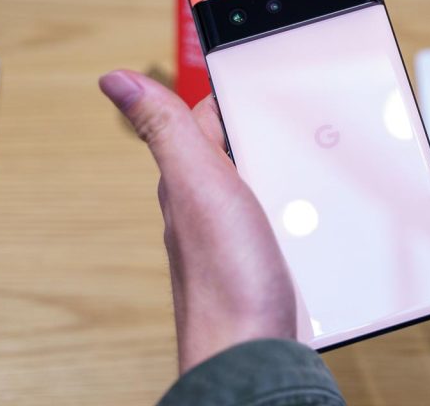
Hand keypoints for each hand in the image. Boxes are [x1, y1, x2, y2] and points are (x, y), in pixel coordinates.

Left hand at [99, 70, 296, 372]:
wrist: (251, 355)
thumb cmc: (224, 284)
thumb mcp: (200, 187)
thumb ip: (165, 131)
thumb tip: (115, 79)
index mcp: (189, 184)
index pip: (202, 121)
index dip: (226, 94)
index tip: (250, 74)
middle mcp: (209, 210)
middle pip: (236, 154)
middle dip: (263, 134)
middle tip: (290, 117)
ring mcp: (238, 240)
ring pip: (262, 190)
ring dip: (286, 174)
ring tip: (308, 162)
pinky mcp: (267, 267)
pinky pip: (283, 225)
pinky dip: (301, 213)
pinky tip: (315, 217)